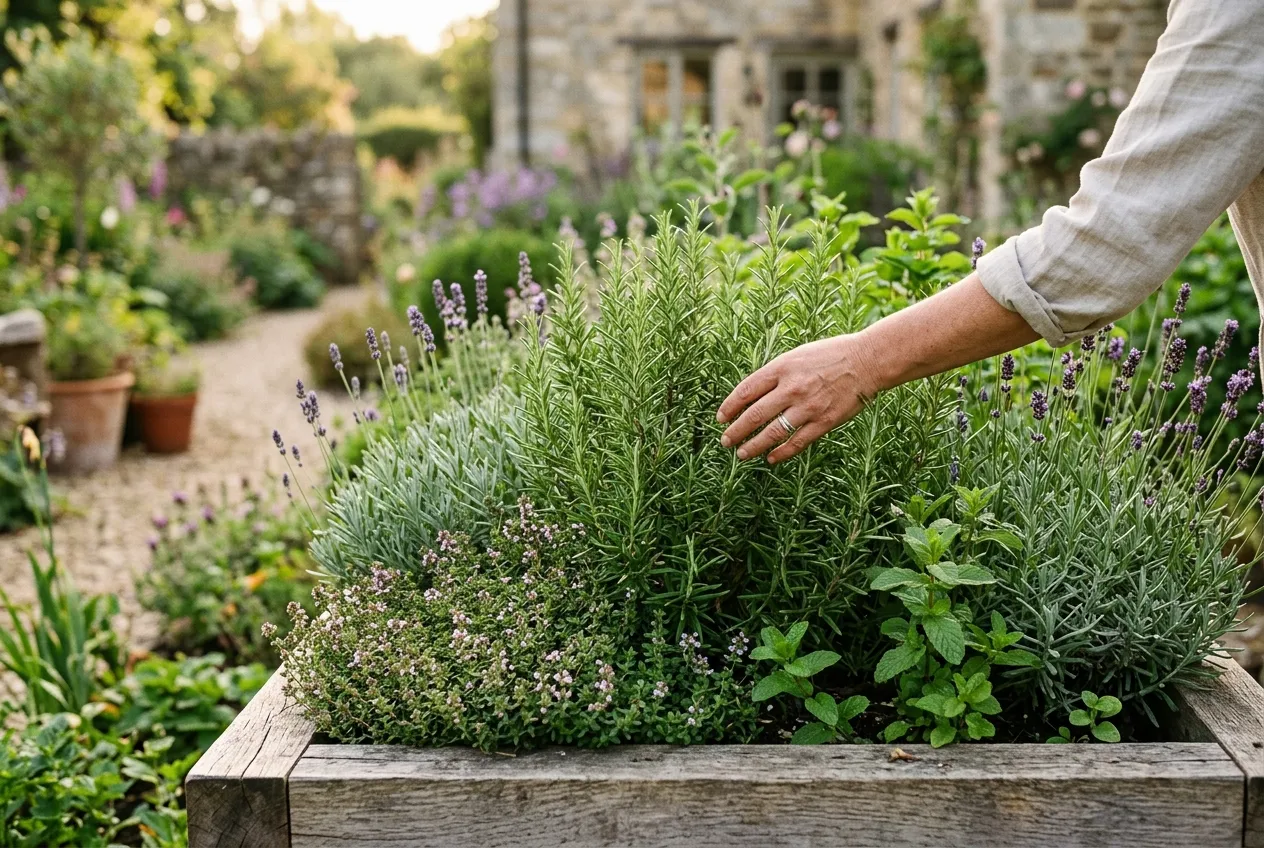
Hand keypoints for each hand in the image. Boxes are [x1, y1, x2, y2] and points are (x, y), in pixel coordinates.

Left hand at [716, 333, 882, 463]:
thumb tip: (752, 395)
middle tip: (726, 441)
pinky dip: (781, 453)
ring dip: (753, 446)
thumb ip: (775, 374)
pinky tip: (770, 458)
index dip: (729, 407)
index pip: (746, 391)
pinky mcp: (824, 421)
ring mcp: (808, 407)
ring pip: (772, 433)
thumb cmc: (831, 355)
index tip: (720, 418)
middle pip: (754, 415)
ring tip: (742, 454)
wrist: (867, 361)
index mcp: (782, 368)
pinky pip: (797, 442)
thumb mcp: (797, 355)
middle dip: (736, 431)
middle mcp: (792, 388)